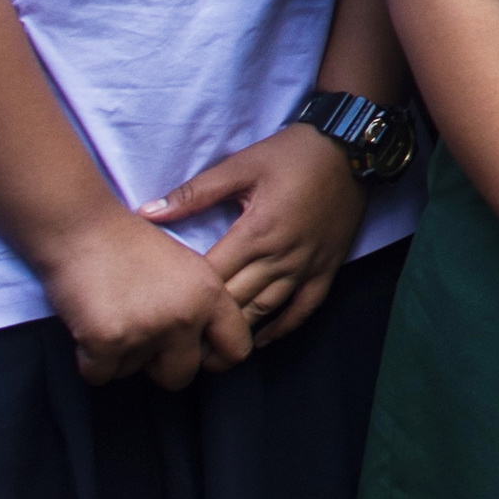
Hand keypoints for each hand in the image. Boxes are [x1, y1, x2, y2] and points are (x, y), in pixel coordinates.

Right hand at [35, 212, 254, 389]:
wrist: (81, 227)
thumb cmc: (128, 245)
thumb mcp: (187, 267)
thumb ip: (200, 306)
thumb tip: (201, 349)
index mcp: (210, 295)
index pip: (236, 350)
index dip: (214, 360)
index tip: (195, 356)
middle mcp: (185, 316)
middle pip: (181, 376)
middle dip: (157, 367)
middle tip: (138, 336)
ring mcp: (146, 330)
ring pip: (132, 373)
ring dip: (118, 356)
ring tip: (110, 313)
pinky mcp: (107, 341)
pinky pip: (98, 375)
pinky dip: (88, 360)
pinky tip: (87, 325)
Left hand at [142, 124, 364, 343]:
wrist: (353, 148)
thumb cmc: (294, 154)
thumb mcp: (241, 165)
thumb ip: (194, 193)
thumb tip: (146, 213)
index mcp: (256, 231)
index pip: (212, 275)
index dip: (185, 294)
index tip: (160, 306)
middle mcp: (281, 255)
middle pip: (235, 300)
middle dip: (205, 321)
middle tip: (175, 339)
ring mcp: (306, 265)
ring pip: (266, 310)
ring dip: (238, 331)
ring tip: (209, 350)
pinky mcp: (327, 268)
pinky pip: (304, 309)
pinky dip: (282, 328)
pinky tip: (260, 340)